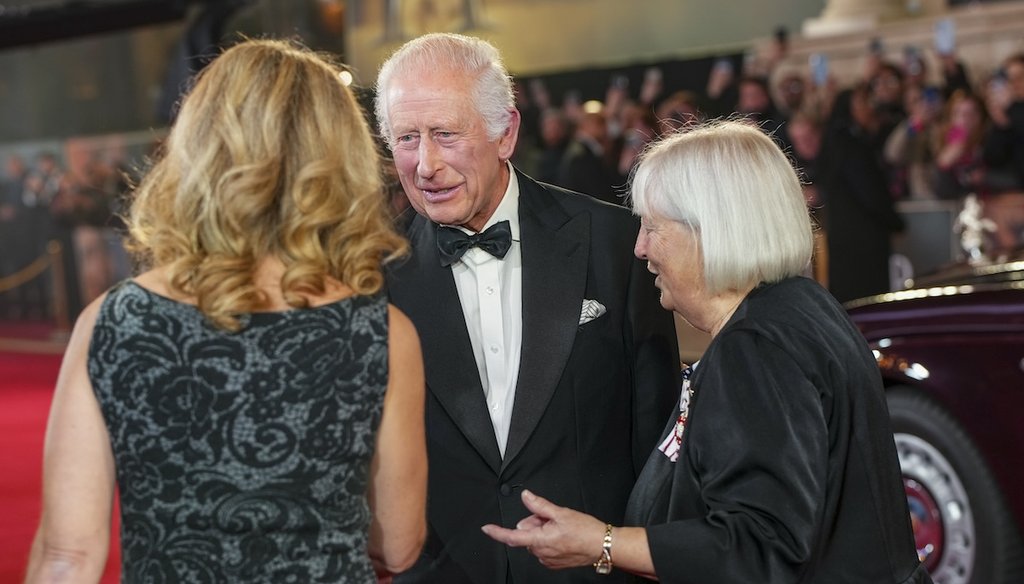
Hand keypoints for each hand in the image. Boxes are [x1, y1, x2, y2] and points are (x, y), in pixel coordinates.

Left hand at [481, 490, 606, 569]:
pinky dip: (548, 540)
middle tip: (551, 517)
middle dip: (534, 523)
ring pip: (536, 541)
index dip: (497, 532)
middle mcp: (541, 553)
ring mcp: (547, 560)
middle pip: (527, 534)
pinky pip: (544, 549)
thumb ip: (539, 505)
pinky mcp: (554, 563)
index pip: (512, 537)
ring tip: (560, 527)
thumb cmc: (586, 531)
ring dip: (542, 531)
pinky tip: (562, 536)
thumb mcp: (561, 512)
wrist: (602, 545)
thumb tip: (525, 496)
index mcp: (540, 540)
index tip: (487, 528)